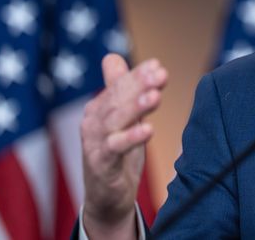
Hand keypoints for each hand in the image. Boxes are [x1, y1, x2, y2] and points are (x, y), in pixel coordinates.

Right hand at [80, 54, 167, 238]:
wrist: (107, 197)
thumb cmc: (117, 152)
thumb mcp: (122, 118)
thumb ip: (120, 89)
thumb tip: (112, 56)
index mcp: (100, 107)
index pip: (119, 85)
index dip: (138, 75)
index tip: (159, 66)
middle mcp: (94, 121)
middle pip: (117, 98)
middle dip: (139, 85)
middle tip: (161, 74)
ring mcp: (95, 143)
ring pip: (116, 120)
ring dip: (136, 107)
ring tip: (156, 97)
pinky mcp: (100, 164)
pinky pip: (115, 149)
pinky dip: (131, 138)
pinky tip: (148, 130)